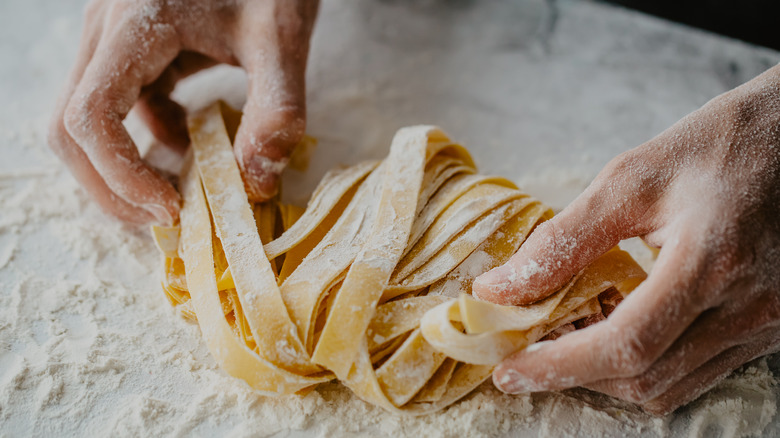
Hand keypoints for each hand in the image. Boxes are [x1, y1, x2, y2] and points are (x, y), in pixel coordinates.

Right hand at [48, 0, 318, 224]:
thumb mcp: (281, 38)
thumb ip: (276, 109)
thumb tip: (256, 184)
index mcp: (135, 22)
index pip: (91, 116)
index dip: (121, 176)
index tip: (172, 208)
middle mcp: (107, 30)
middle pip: (70, 127)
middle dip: (110, 185)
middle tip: (165, 217)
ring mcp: (113, 38)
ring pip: (86, 120)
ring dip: (123, 167)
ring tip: (179, 193)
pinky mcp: (130, 47)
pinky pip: (116, 105)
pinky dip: (145, 138)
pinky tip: (189, 144)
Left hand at [472, 65, 779, 414]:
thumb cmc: (718, 146)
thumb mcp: (630, 179)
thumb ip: (562, 240)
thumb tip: (498, 289)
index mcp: (711, 261)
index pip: (625, 344)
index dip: (559, 366)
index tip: (509, 371)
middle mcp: (748, 307)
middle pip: (645, 378)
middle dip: (574, 375)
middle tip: (527, 352)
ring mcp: (766, 325)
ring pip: (670, 387)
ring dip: (606, 375)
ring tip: (565, 338)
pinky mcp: (769, 328)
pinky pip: (696, 373)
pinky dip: (644, 366)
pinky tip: (613, 330)